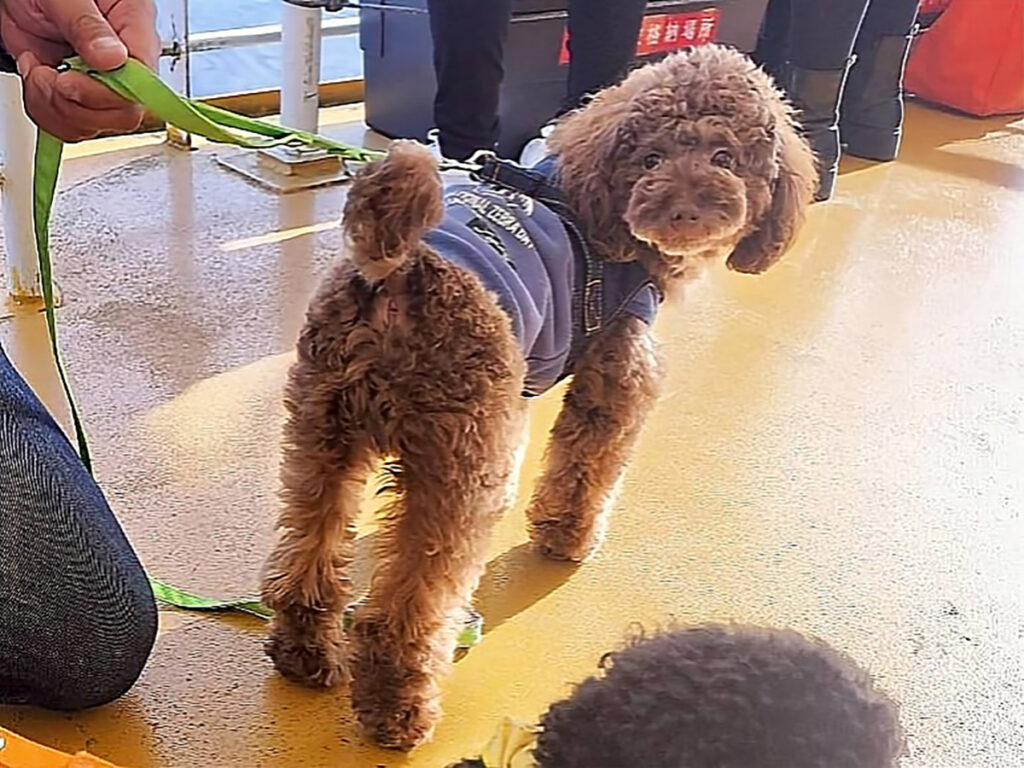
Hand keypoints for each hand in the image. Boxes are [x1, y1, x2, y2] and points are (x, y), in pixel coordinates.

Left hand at [0, 0, 158, 140]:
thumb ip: (88, 24)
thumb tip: (114, 59)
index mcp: (135, 29)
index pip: (145, 83)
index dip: (108, 94)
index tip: (69, 80)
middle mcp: (123, 62)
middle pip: (124, 114)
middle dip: (77, 104)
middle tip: (51, 76)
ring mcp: (99, 81)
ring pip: (95, 125)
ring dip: (54, 107)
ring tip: (39, 73)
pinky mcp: (74, 92)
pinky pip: (70, 124)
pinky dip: (43, 109)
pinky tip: (37, 76)